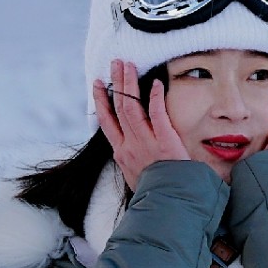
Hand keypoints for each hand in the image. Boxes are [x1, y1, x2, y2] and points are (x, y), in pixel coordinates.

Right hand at [92, 58, 189, 190]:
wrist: (169, 204)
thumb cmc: (156, 192)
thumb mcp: (135, 179)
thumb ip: (132, 163)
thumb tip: (129, 157)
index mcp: (122, 153)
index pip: (107, 122)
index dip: (102, 101)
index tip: (99, 85)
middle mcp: (129, 145)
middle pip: (118, 107)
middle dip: (116, 83)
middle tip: (114, 63)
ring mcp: (145, 142)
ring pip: (132, 106)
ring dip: (129, 83)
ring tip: (128, 64)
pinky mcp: (164, 141)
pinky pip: (157, 114)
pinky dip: (155, 97)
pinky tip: (156, 83)